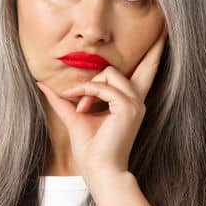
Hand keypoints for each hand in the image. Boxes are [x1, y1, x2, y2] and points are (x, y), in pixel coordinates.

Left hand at [35, 29, 166, 188]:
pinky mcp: (128, 108)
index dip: (155, 53)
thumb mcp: (75, 117)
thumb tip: (42, 84)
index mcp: (130, 102)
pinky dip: (87, 93)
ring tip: (78, 105)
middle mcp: (136, 101)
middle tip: (107, 77)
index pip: (146, 72)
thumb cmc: (91, 150)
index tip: (164, 34)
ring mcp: (135, 104)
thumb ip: (64, 99)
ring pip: (109, 73)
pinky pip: (103, 87)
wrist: (100, 170)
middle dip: (121, 64)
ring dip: (88, 87)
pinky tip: (81, 107)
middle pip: (127, 67)